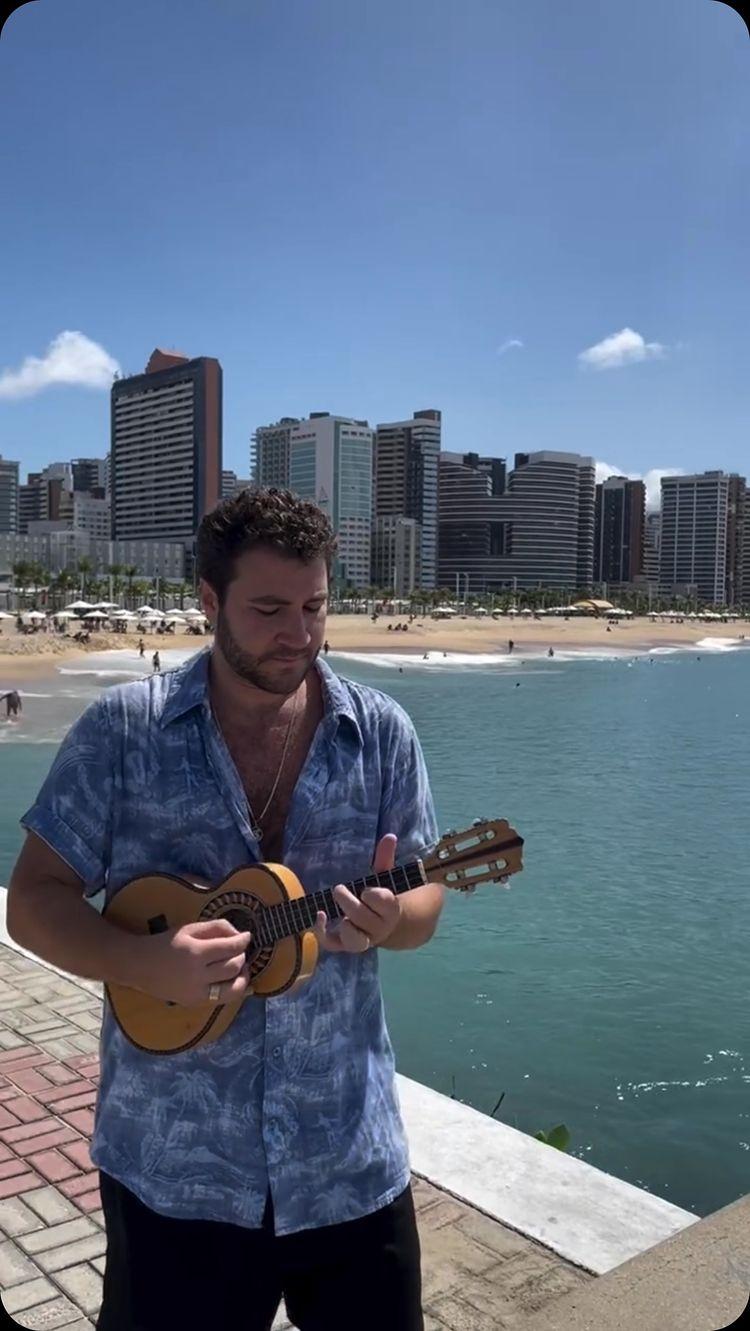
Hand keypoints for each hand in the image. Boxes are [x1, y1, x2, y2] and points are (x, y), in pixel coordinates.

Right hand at [132, 919, 253, 1006]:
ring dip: (243, 977)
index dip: (243, 941)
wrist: (140, 966)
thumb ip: (216, 928)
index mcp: (196, 953)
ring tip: (242, 968)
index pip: (230, 948)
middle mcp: (197, 976)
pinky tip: (240, 983)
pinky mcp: (194, 1003)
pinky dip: (234, 991)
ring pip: (233, 990)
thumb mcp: (190, 929)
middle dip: (242, 957)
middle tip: (240, 951)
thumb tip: (239, 934)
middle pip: (233, 968)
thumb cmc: (167, 943)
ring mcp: (196, 993)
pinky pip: (222, 999)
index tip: (247, 936)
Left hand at [314, 833, 400, 953]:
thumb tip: (389, 836)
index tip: (366, 890)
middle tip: (338, 889)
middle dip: (349, 904)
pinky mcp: (346, 944)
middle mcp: (379, 927)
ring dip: (345, 930)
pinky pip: (334, 945)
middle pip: (363, 918)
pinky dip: (323, 934)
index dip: (374, 896)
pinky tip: (318, 916)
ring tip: (333, 914)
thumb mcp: (384, 876)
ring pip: (355, 942)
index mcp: (391, 909)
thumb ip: (385, 857)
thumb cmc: (382, 896)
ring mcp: (364, 938)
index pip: (384, 904)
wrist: (386, 925)